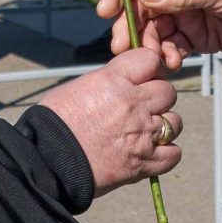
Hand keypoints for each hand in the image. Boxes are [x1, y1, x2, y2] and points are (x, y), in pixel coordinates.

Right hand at [36, 47, 182, 194]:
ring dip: (163, 126)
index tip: (141, 78)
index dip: (148, 68)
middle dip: (157, 98)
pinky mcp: (143, 162)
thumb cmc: (54, 124)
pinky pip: (173, 154)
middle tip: (142, 108)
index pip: (150, 60)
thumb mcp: (78, 88)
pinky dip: (165, 154)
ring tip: (144, 133)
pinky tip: (151, 153)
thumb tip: (123, 82)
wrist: (47, 163)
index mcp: (114, 81)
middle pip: (167, 91)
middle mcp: (133, 104)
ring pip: (174, 122)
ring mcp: (142, 134)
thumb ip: (108, 82)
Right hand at [99, 0, 221, 62]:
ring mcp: (185, 12)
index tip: (107, 10)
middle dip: (130, 26)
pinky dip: (168, 55)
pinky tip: (173, 62)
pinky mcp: (196, 35)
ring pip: (154, 30)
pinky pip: (172, 46)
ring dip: (150, 45)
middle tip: (123, 47)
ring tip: (156, 59)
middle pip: (140, 6)